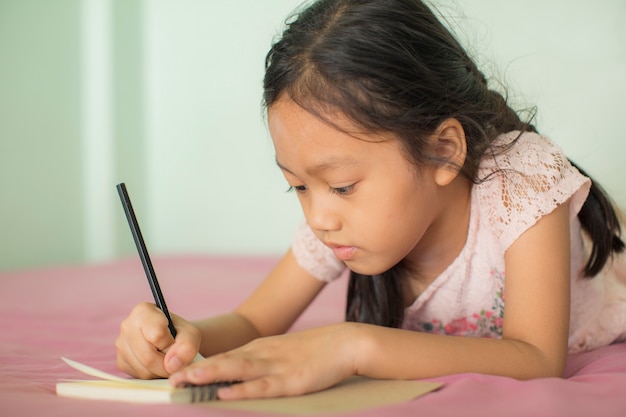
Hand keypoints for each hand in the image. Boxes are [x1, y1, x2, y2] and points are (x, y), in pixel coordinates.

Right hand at [115, 302, 200, 378]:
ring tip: (167, 359)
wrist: (173, 338)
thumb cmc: (179, 332)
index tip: (174, 340)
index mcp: (143, 311)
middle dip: (167, 364)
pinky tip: (157, 363)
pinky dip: (153, 375)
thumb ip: (188, 345)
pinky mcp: (121, 361)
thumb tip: (172, 365)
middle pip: (148, 357)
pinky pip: (139, 376)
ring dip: (161, 371)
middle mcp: (127, 325)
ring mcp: (121, 344)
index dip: (170, 344)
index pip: (156, 335)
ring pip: (144, 370)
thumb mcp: (191, 334)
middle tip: (176, 359)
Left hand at [168, 323, 358, 398]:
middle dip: (195, 371)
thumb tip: (234, 377)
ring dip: (211, 375)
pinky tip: (226, 393)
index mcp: (258, 349)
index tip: (173, 374)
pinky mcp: (291, 381)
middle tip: (170, 380)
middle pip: (223, 361)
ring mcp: (276, 367)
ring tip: (188, 380)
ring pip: (237, 370)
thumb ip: (258, 363)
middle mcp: (262, 354)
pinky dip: (242, 389)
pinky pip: (262, 387)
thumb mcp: (280, 353)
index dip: (197, 365)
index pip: (222, 357)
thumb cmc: (312, 351)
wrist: (344, 343)